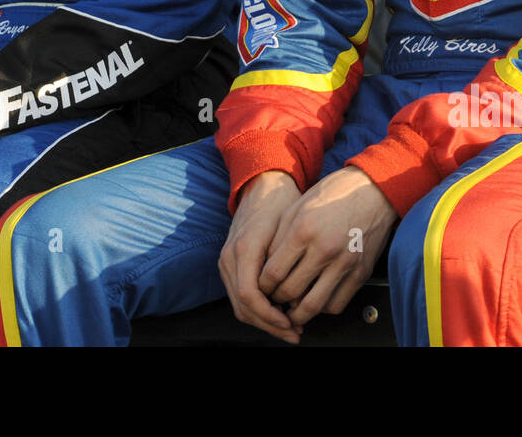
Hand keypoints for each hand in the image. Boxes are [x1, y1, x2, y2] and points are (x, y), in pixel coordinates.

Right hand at [217, 170, 301, 343]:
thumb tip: (295, 298)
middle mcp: (230, 256)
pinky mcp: (229, 264)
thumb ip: (286, 262)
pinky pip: (239, 296)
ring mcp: (226, 261)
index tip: (290, 324)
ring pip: (239, 305)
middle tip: (294, 333)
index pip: (249, 295)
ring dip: (264, 321)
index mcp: (245, 247)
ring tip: (289, 328)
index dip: (269, 315)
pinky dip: (257, 310)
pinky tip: (278, 313)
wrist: (263, 186)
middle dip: (269, 325)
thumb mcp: (289, 229)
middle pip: (243, 306)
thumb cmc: (280, 204)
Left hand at [259, 166, 397, 332]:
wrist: (373, 191)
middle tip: (273, 299)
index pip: (273, 272)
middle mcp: (324, 249)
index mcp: (304, 230)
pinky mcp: (361, 273)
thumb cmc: (332, 195)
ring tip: (291, 308)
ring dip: (298, 312)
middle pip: (290, 292)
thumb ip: (280, 238)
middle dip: (276, 300)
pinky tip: (315, 300)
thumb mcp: (298, 207)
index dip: (263, 285)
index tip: (262, 286)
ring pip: (313, 305)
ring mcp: (345, 263)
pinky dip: (322, 308)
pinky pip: (337, 304)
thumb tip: (266, 267)